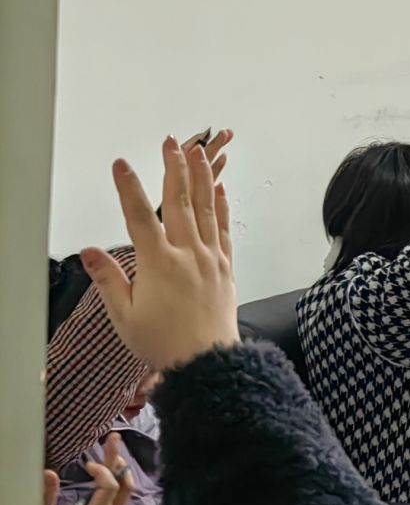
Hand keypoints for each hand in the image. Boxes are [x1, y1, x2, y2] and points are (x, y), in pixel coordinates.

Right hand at [42, 439, 133, 504]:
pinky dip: (116, 480)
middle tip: (113, 438)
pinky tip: (109, 470)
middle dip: (118, 460)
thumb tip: (49, 472)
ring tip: (113, 450)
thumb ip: (46, 498)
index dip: (102, 471)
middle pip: (122, 484)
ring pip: (123, 490)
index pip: (110, 487)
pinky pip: (118, 497)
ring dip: (119, 469)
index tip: (87, 464)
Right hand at [81, 137, 237, 371]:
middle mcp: (189, 254)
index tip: (121, 164)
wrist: (208, 361)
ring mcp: (211, 258)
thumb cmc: (162, 342)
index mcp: (159, 264)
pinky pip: (224, 229)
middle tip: (170, 142)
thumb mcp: (125, 315)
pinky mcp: (226, 266)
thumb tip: (88, 251)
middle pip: (180, 203)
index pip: (140, 217)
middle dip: (173, 169)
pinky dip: (222, 206)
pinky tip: (221, 189)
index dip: (129, 189)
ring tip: (199, 153)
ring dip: (202, 178)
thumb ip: (108, 279)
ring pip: (207, 210)